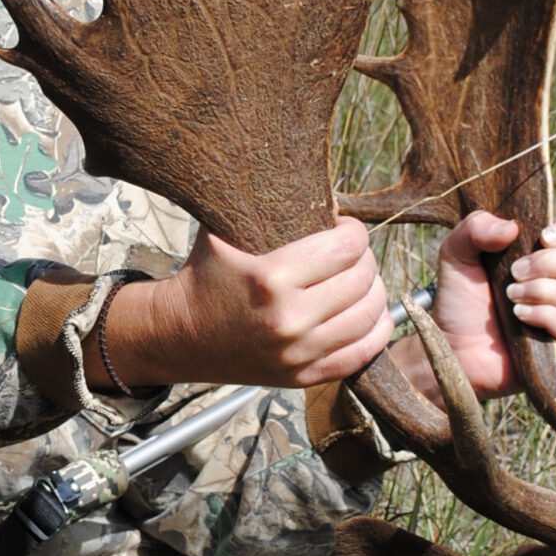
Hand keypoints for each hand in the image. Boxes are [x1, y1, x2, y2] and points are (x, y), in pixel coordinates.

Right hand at [101, 219, 394, 392]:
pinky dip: (376, 328)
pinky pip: (365, 352)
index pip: (348, 246)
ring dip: (373, 289)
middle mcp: (289, 320)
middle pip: (363, 277)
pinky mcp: (305, 376)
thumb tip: (312, 179)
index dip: (353, 231)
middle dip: (362, 258)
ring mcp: (299, 354)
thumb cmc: (206, 274)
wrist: (179, 335)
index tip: (342, 228)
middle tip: (349, 252)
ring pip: (371, 313)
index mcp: (271, 278)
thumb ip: (264, 204)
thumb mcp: (225, 230)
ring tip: (358, 279)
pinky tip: (367, 311)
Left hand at [393, 210, 555, 405]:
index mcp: (549, 257)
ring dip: (542, 291)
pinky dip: (545, 316)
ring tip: (511, 297)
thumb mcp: (456, 253)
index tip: (543, 236)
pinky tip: (519, 316)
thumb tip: (512, 227)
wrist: (451, 347)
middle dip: (549, 263)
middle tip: (514, 272)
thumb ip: (475, 229)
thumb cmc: (459, 300)